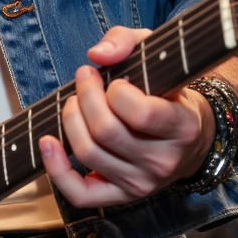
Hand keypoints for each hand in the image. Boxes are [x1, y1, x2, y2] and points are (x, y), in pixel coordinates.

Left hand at [39, 25, 212, 207]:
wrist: (189, 139)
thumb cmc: (167, 93)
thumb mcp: (157, 54)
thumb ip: (127, 41)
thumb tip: (97, 54)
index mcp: (182, 127)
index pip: (142, 114)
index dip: (118, 91)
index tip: (115, 80)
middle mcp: (164, 161)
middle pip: (106, 131)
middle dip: (86, 98)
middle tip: (85, 79)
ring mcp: (142, 184)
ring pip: (89, 153)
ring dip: (71, 119)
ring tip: (74, 102)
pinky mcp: (120, 197)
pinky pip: (80, 193)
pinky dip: (57, 169)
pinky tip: (48, 142)